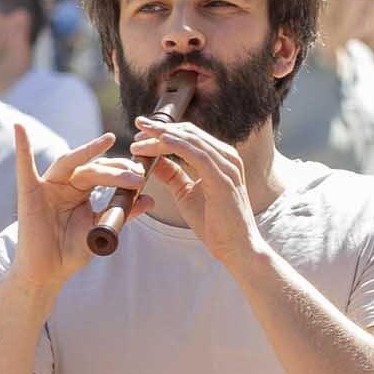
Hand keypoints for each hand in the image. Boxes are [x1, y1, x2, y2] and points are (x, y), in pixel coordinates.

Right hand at [10, 126, 148, 290]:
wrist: (51, 270)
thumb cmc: (73, 250)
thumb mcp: (103, 228)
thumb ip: (123, 213)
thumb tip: (149, 200)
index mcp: (81, 190)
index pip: (104, 173)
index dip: (122, 172)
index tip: (143, 173)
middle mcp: (64, 184)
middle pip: (91, 168)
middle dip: (114, 168)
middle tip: (137, 171)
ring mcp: (47, 187)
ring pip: (70, 164)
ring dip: (89, 153)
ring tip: (107, 141)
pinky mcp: (29, 193)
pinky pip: (24, 167)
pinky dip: (22, 147)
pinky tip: (20, 129)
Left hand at [130, 117, 264, 265]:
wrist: (235, 247)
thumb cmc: (215, 224)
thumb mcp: (186, 193)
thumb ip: (173, 175)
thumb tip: (153, 161)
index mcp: (221, 160)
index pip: (190, 136)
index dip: (164, 131)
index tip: (140, 132)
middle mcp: (227, 158)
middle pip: (189, 134)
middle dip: (160, 129)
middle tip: (137, 126)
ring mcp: (227, 167)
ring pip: (191, 141)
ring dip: (163, 136)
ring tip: (140, 136)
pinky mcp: (222, 179)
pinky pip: (197, 155)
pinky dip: (178, 145)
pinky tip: (161, 141)